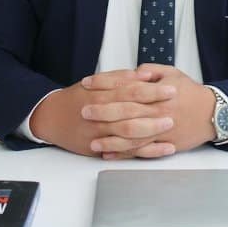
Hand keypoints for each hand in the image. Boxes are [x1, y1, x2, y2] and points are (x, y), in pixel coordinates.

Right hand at [29, 69, 177, 158]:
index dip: (152, 91)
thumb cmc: (77, 97)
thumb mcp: (96, 82)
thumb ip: (120, 78)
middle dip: (155, 111)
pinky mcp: (101, 148)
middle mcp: (100, 115)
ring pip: (129, 134)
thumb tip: (144, 75)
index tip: (171, 88)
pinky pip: (127, 151)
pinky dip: (147, 151)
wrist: (51, 118)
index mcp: (101, 94)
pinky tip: (163, 148)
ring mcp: (100, 134)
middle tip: (175, 108)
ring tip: (171, 127)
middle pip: (132, 113)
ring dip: (152, 131)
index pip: (131, 91)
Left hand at [90, 63, 216, 155]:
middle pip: (126, 113)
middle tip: (83, 112)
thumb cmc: (191, 93)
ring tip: (92, 142)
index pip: (125, 86)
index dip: (104, 84)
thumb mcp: (174, 74)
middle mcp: (157, 112)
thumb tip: (134, 72)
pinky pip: (142, 151)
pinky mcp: (164, 145)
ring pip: (132, 137)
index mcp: (157, 93)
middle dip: (103, 112)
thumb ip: (152, 71)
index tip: (87, 83)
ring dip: (110, 140)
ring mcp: (160, 131)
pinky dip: (125, 154)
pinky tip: (110, 154)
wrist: (213, 113)